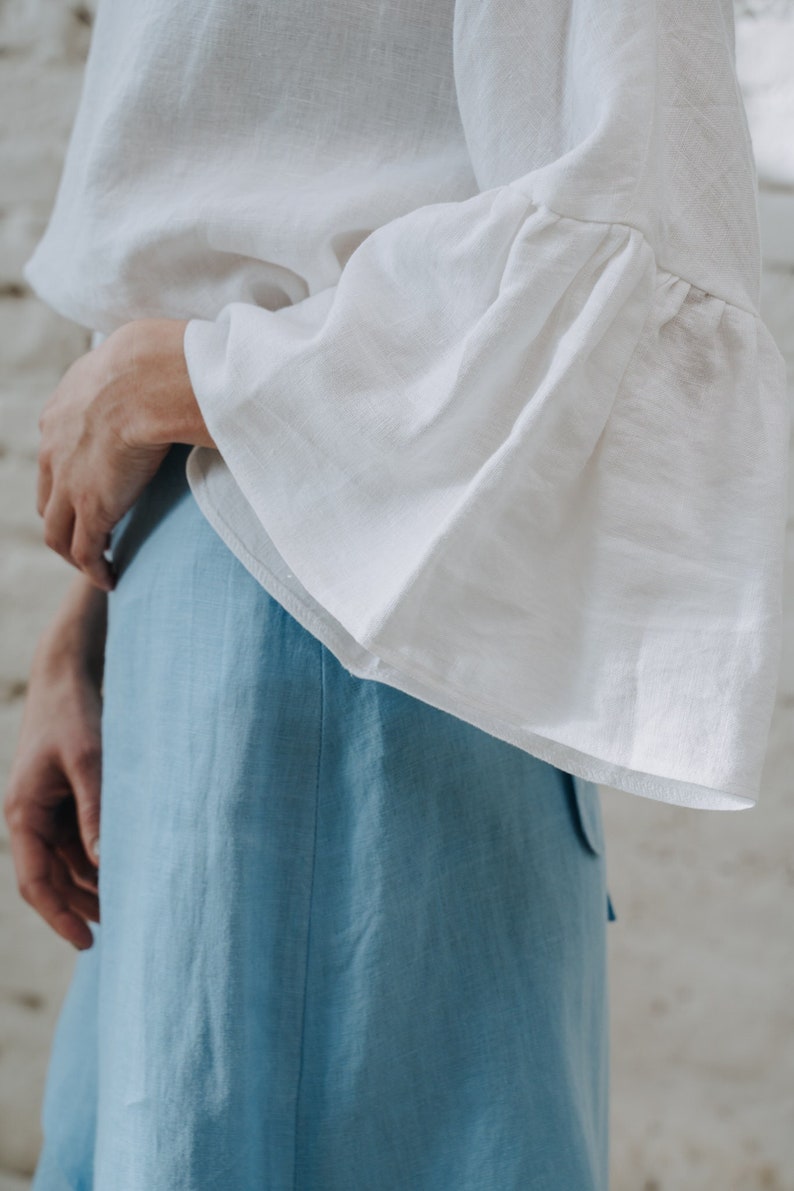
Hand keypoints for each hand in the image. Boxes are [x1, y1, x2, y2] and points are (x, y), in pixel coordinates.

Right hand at [4, 580, 106, 949]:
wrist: (68, 674)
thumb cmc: (76, 714)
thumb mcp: (91, 762)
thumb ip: (97, 811)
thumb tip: (107, 862)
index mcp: (23, 813)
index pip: (36, 882)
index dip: (59, 916)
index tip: (88, 942)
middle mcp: (30, 816)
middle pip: (52, 878)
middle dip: (81, 905)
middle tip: (122, 928)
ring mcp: (47, 809)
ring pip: (69, 861)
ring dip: (93, 883)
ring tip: (129, 905)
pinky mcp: (65, 798)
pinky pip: (79, 839)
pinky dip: (99, 856)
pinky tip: (127, 867)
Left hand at [36, 318, 214, 591]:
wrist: (149, 378)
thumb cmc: (158, 361)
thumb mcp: (135, 360)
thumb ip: (141, 374)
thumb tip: (178, 370)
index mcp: (62, 411)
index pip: (56, 457)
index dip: (70, 480)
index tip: (93, 493)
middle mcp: (55, 449)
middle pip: (48, 497)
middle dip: (65, 519)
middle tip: (91, 534)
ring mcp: (70, 482)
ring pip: (58, 532)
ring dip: (75, 551)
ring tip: (99, 563)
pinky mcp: (92, 509)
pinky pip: (85, 552)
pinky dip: (94, 569)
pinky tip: (111, 579)